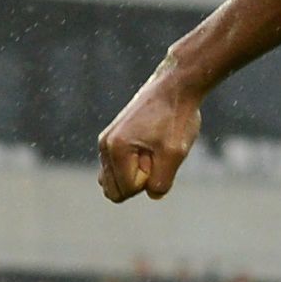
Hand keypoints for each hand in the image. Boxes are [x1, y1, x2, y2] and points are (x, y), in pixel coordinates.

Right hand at [95, 66, 202, 201]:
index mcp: (115, 149)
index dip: (149, 180)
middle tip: (156, 156)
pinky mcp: (113, 138)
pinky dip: (134, 164)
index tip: (160, 156)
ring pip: (113, 180)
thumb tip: (152, 194)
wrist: (175, 87)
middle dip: (138, 181)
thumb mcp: (175, 153)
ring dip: (135, 174)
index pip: (127, 190)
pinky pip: (118, 167)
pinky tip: (150, 146)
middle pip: (113, 191)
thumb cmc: (176, 118)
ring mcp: (106, 141)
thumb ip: (162, 181)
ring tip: (153, 151)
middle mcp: (104, 145)